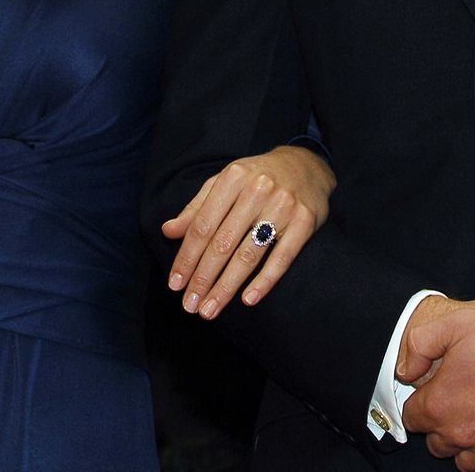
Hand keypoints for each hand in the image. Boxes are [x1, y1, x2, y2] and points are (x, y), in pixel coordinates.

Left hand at [162, 145, 334, 319]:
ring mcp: (283, 205)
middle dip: (203, 278)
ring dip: (227, 287)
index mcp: (233, 177)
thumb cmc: (256, 177)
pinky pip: (282, 257)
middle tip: (190, 306)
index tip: (174, 284)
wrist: (306, 164)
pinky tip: (248, 300)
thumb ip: (196, 207)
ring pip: (249, 254)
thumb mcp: (224, 182)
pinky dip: (264, 281)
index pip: (203, 224)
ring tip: (210, 309)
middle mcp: (258, 189)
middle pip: (223, 242)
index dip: (187, 257)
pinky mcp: (304, 221)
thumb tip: (167, 231)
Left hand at [399, 298, 474, 470]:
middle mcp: (465, 436)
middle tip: (456, 402)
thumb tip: (405, 370)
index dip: (420, 402)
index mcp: (443, 405)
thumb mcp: (455, 322)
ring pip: (469, 464)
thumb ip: (419, 346)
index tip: (431, 392)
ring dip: (469, 446)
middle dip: (442, 426)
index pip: (413, 418)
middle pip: (439, 445)